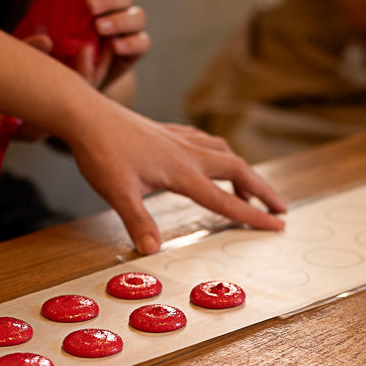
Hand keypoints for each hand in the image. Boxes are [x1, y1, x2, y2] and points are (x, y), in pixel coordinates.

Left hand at [31, 0, 149, 89]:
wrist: (69, 80)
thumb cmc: (57, 43)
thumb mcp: (45, 19)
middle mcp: (118, 7)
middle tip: (89, 6)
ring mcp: (128, 29)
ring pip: (137, 16)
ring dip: (119, 20)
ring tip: (98, 28)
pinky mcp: (134, 51)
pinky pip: (142, 43)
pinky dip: (130, 43)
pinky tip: (114, 47)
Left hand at [59, 99, 286, 253]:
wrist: (85, 114)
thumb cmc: (100, 152)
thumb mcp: (117, 193)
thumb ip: (138, 222)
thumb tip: (152, 251)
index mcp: (181, 172)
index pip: (225, 200)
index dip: (253, 216)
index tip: (278, 226)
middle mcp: (187, 153)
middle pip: (238, 170)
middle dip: (262, 190)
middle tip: (281, 208)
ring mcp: (178, 139)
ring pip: (223, 153)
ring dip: (242, 171)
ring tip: (248, 188)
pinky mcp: (166, 132)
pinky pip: (204, 141)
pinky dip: (218, 152)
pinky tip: (212, 156)